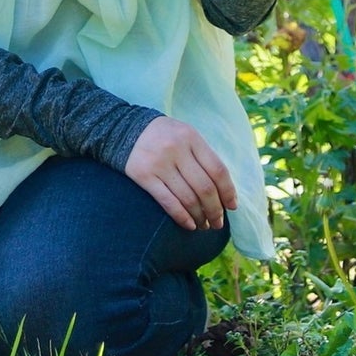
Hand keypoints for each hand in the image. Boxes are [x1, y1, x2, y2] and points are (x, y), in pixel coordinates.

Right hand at [124, 116, 236, 230]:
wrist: (123, 129)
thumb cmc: (164, 137)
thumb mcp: (186, 136)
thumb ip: (203, 157)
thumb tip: (224, 192)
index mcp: (191, 138)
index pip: (218, 170)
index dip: (228, 191)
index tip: (232, 207)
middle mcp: (176, 149)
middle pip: (204, 187)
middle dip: (215, 210)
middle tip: (218, 223)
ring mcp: (159, 163)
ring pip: (188, 198)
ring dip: (200, 217)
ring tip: (204, 225)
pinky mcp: (144, 176)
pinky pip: (168, 202)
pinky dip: (182, 217)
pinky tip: (189, 225)